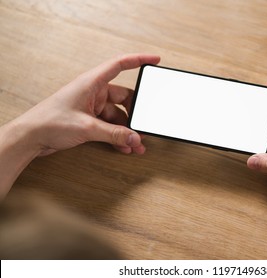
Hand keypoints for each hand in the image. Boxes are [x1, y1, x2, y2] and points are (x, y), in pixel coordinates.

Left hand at [0, 54, 158, 198]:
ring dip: (127, 130)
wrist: (30, 137)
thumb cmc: (50, 122)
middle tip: (144, 125)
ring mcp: (92, 107)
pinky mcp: (89, 120)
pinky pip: (110, 126)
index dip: (138, 60)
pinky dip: (118, 136)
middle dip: (135, 113)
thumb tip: (135, 137)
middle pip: (124, 98)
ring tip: (137, 143)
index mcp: (92, 83)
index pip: (120, 65)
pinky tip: (125, 146)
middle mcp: (94, 92)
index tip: (154, 60)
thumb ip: (114, 133)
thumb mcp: (87, 127)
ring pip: (118, 116)